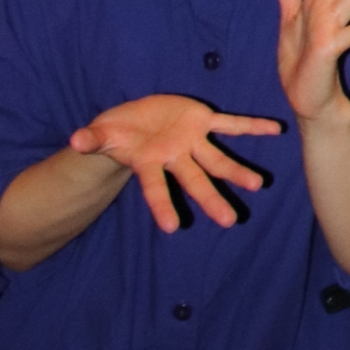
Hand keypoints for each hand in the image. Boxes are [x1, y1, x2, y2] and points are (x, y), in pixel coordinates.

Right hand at [69, 92, 282, 234]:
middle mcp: (175, 158)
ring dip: (237, 171)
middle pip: (195, 182)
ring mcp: (191, 141)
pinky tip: (275, 130)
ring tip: (257, 185)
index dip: (162, 206)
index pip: (155, 190)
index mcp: (148, 164)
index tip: (171, 228)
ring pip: (217, 159)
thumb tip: (75, 141)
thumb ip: (93, 140)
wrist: (133, 120)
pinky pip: (230, 124)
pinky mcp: (202, 121)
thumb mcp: (102, 135)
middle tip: (229, 221)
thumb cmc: (116, 134)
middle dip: (211, 200)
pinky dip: (251, 126)